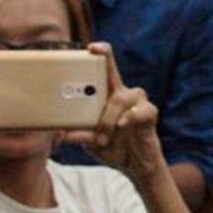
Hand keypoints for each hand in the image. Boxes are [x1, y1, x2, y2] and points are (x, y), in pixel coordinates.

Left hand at [62, 44, 165, 180]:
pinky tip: (121, 124)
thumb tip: (63, 133)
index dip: (101, 53)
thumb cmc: (113, 146)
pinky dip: (129, 118)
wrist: (136, 165)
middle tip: (93, 52)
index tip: (91, 47)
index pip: (106, 68)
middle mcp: (123, 93)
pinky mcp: (149, 114)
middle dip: (104, 61)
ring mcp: (138, 102)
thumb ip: (81, 135)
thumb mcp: (92, 142)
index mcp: (108, 95)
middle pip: (113, 71)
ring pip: (119, 98)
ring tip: (102, 136)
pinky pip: (140, 111)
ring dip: (107, 118)